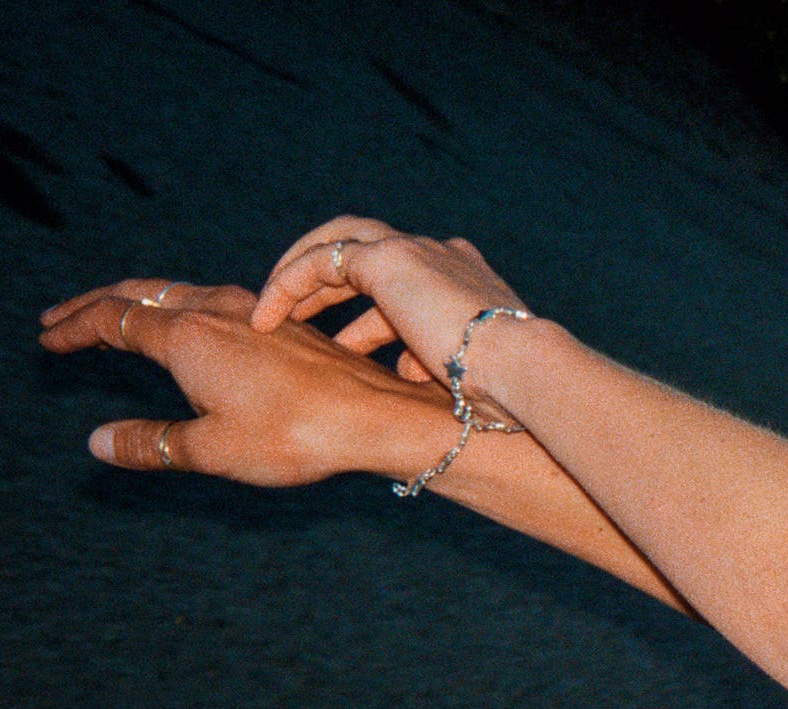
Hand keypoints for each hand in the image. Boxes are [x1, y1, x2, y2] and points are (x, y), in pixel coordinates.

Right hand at [40, 277, 457, 483]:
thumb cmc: (298, 436)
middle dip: (97, 307)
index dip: (76, 328)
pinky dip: (183, 312)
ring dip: (141, 305)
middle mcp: (220, 311)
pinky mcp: (286, 325)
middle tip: (61, 319)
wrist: (379, 418)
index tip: (47, 339)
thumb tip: (99, 443)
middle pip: (142, 296)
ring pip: (182, 295)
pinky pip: (218, 305)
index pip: (114, 319)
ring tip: (116, 320)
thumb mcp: (212, 449)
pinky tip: (193, 332)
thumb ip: (152, 444)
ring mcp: (256, 313)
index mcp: (190, 336)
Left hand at [251, 216, 529, 404]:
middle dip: (327, 281)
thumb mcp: (464, 370)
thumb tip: (409, 372)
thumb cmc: (504, 384)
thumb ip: (432, 362)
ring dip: (300, 279)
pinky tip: (267, 318)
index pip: (406, 279)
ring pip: (336, 243)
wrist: (520, 366)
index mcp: (465, 277)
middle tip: (300, 315)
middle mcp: (439, 253)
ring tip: (270, 316)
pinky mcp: (387, 258)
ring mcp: (414, 250)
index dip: (372, 311)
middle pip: (365, 249)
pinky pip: (319, 262)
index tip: (348, 343)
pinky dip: (289, 287)